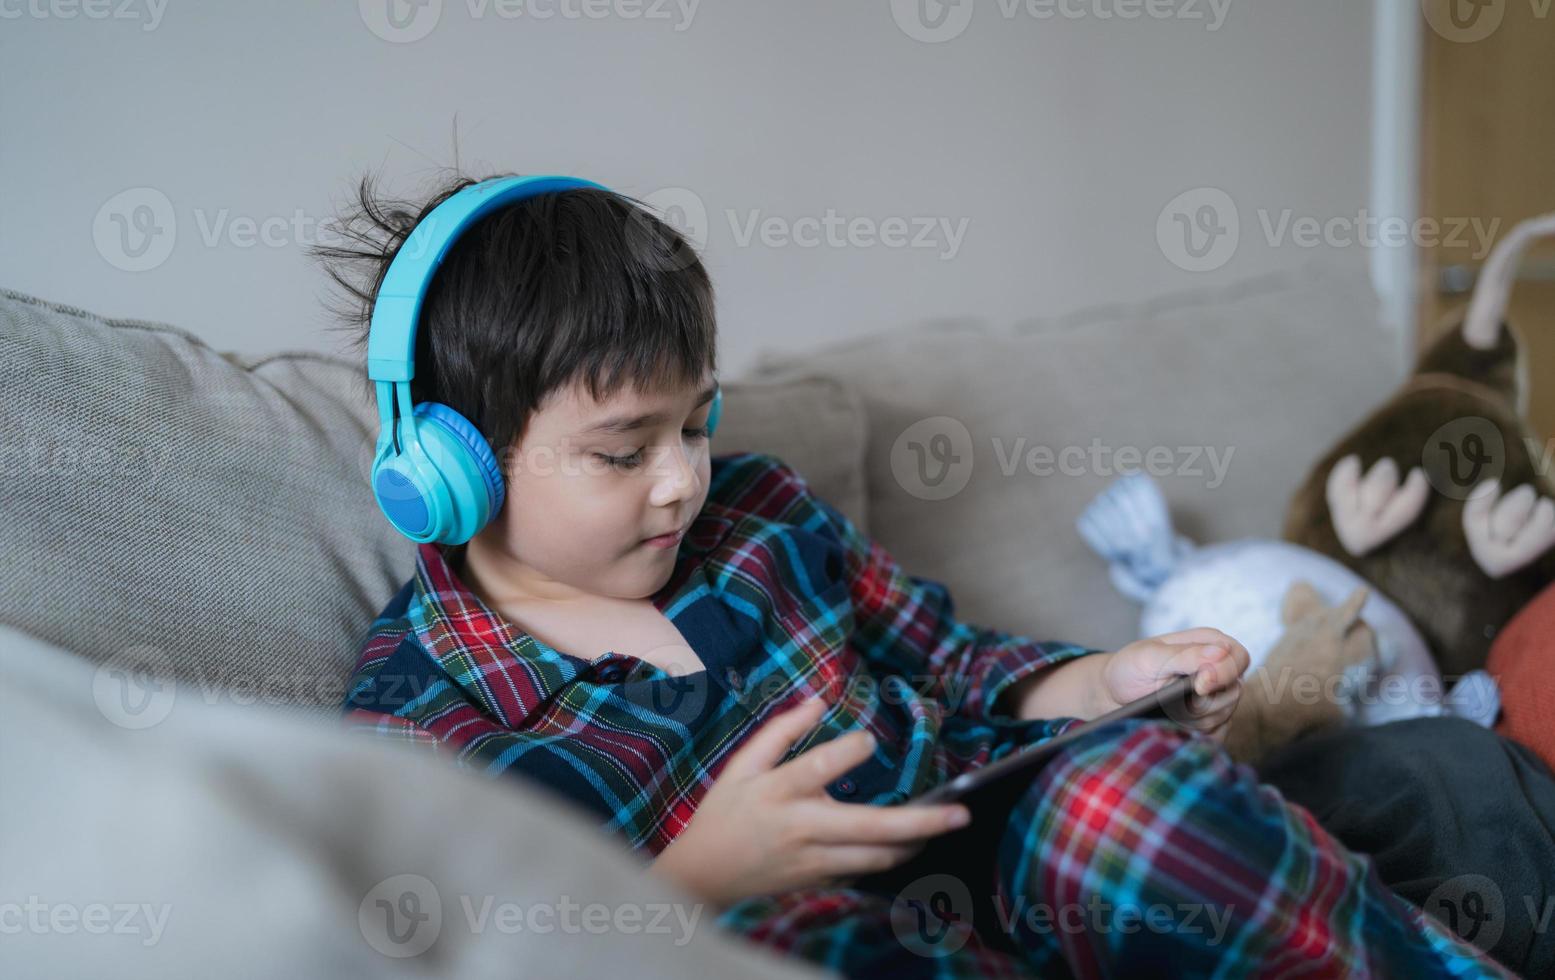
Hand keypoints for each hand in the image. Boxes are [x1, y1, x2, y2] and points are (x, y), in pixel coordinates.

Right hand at [649, 696, 970, 909]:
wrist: (703, 877)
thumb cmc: (725, 814)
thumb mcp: (742, 766)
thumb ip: (781, 732)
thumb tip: (819, 701)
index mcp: (778, 792)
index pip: (817, 768)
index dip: (846, 753)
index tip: (869, 740)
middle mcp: (800, 829)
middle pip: (867, 827)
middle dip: (920, 821)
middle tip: (959, 812)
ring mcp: (813, 862)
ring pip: (876, 857)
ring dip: (914, 842)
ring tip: (945, 823)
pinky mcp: (819, 882)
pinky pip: (864, 871)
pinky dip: (890, 857)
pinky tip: (911, 842)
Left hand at [1100, 628, 1249, 740]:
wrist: (1113, 694)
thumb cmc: (1131, 667)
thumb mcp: (1150, 657)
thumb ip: (1185, 655)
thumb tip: (1220, 652)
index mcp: (1207, 644)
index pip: (1239, 658)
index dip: (1225, 673)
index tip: (1200, 686)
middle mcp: (1216, 670)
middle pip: (1235, 691)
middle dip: (1205, 701)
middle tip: (1174, 702)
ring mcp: (1214, 696)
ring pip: (1225, 715)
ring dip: (1195, 719)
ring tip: (1167, 711)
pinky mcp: (1208, 719)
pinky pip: (1216, 734)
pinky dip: (1196, 734)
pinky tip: (1176, 728)